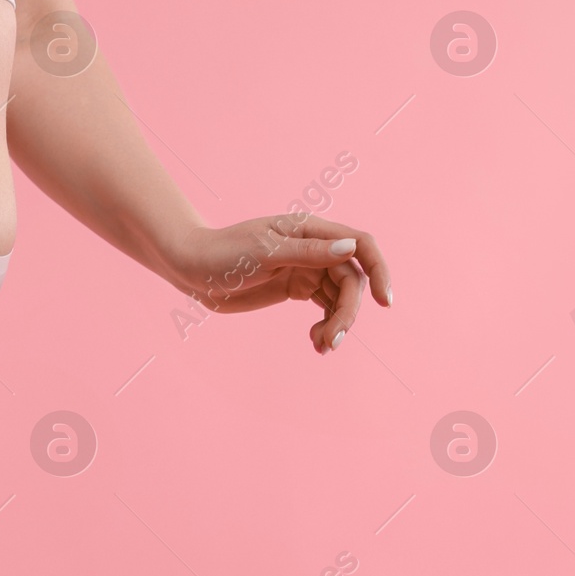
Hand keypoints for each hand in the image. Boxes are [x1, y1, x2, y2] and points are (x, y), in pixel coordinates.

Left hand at [165, 214, 392, 353]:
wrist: (191, 269)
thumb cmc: (222, 254)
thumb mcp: (264, 253)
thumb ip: (307, 252)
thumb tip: (350, 247)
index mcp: (311, 229)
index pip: (361, 245)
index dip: (378, 270)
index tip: (383, 302)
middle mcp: (315, 248)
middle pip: (352, 280)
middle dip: (347, 312)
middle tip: (331, 341)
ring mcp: (307, 269)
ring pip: (341, 298)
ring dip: (338, 324)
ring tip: (321, 346)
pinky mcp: (296, 289)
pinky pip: (325, 308)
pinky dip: (326, 326)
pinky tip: (316, 342)